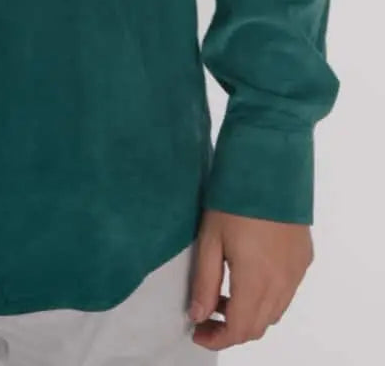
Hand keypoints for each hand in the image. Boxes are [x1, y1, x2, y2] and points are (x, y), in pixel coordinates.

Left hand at [188, 208, 313, 350]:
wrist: (270, 164)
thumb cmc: (233, 197)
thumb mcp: (210, 238)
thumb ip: (205, 281)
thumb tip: (199, 315)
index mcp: (256, 280)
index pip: (239, 329)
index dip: (217, 338)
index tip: (198, 331)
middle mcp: (282, 282)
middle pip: (258, 326)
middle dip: (231, 329)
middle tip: (207, 314)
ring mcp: (296, 271)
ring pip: (274, 312)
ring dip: (249, 313)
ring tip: (224, 292)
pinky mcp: (304, 258)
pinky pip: (286, 292)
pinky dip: (267, 297)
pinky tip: (248, 275)